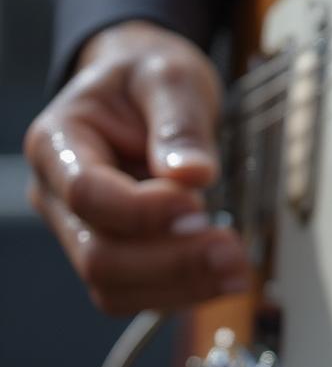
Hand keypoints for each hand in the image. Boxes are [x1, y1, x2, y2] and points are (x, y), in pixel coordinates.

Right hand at [24, 20, 246, 313]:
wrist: (146, 86)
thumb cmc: (149, 75)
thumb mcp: (171, 76)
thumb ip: (179, 124)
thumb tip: (194, 175)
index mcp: (58, 142)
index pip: (86, 194)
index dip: (142, 210)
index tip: (197, 204)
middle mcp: (58, 193)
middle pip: (98, 255)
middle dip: (170, 261)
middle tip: (231, 250)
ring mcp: (83, 228)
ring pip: (114, 286)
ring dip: (180, 287)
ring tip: (238, 269)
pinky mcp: (116, 249)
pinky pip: (136, 292)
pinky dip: (181, 292)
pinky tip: (223, 276)